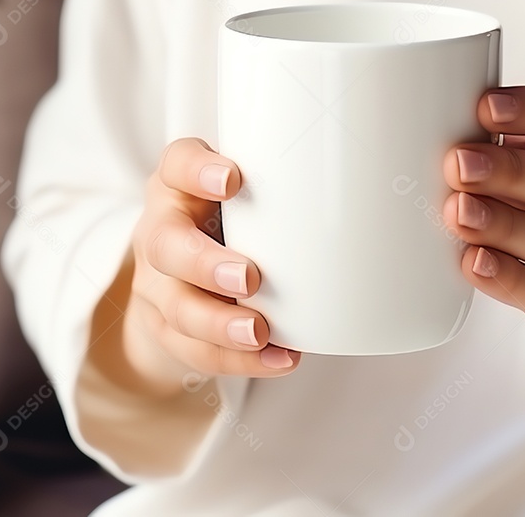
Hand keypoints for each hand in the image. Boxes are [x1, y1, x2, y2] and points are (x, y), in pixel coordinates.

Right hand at [123, 138, 300, 398]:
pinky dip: (236, 360)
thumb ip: (284, 187)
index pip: (177, 165)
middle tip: (249, 277)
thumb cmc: (231, 221)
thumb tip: (368, 186)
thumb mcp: (247, 194)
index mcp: (179, 185)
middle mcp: (160, 230)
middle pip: (165, 245)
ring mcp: (156, 283)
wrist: (183, 275)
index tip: (233, 179)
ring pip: (176, 308)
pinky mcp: (165, 327)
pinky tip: (276, 357)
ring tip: (258, 332)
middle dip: (205, 265)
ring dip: (219, 324)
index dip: (198, 171)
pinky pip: (194, 350)